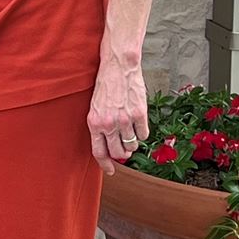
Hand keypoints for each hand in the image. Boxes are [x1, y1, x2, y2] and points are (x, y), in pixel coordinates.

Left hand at [86, 58, 147, 173]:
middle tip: (124, 151)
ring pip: (132, 145)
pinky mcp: (139, 114)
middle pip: (117, 153)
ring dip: (132, 144)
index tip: (110, 170)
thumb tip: (109, 148)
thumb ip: (100, 128)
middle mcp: (109, 124)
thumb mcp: (95, 108)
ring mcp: (125, 120)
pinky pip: (143, 135)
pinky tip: (138, 124)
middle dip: (121, 155)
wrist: (118, 67)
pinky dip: (142, 133)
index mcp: (94, 123)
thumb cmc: (106, 86)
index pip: (99, 152)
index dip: (105, 164)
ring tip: (130, 133)